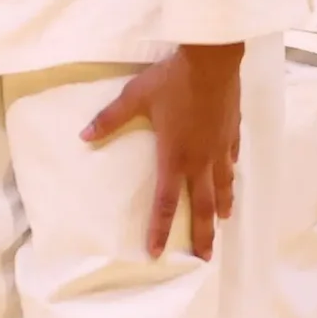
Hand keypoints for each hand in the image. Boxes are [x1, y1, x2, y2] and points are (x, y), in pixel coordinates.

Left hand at [80, 42, 243, 257]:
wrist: (212, 61)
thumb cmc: (172, 80)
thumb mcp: (135, 97)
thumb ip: (109, 119)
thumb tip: (84, 135)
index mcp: (174, 157)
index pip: (165, 202)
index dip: (160, 230)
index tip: (156, 252)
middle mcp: (200, 160)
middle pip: (202, 205)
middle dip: (203, 234)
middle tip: (205, 257)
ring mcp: (220, 147)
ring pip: (224, 186)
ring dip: (222, 207)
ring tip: (224, 221)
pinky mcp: (232, 132)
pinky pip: (232, 159)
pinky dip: (231, 173)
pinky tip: (232, 175)